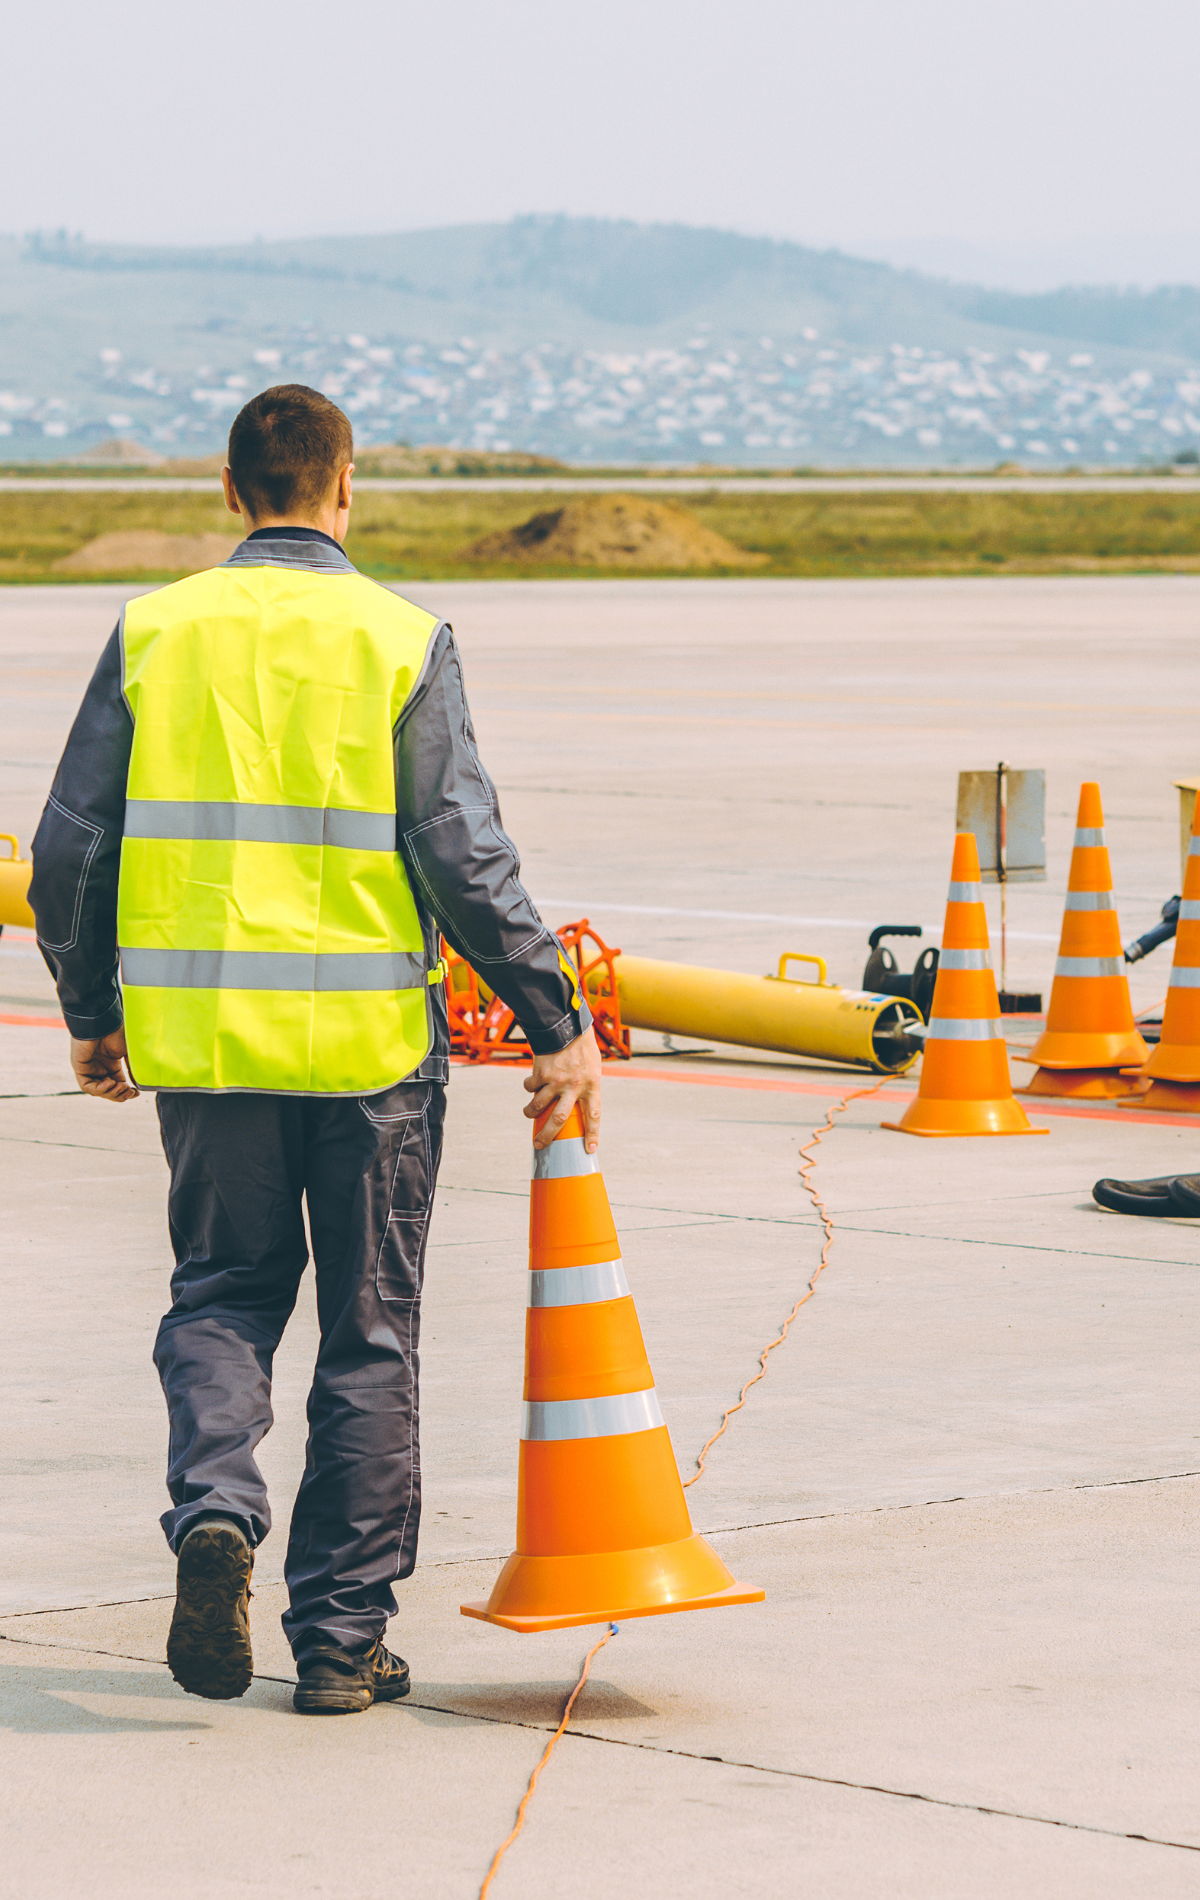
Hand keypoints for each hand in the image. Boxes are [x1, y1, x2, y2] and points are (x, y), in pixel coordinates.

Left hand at [70, 1028, 138, 1102]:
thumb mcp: (131, 1053)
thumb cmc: (117, 1032)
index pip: (118, 1084)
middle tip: (129, 1092)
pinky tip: (109, 1083)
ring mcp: (89, 1068)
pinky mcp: (79, 1067)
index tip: (137, 1093)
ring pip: (98, 1091)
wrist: (103, 1022)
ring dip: (111, 1093)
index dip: (127, 1092)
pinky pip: (86, 1086)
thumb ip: (134, 1068)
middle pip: (108, 1090)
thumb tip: (141, 1084)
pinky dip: (99, 1089)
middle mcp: (100, 1067)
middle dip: (120, 1095)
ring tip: (121, 1087)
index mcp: (112, 1063)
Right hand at [523, 1028, 600, 1152]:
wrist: (566, 1025)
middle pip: (559, 1119)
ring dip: (530, 1112)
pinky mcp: (541, 1073)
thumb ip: (587, 1085)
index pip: (593, 1115)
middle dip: (547, 1135)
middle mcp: (574, 1086)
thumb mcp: (593, 1067)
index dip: (592, 1134)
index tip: (589, 1149)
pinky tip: (531, 1083)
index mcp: (591, 1085)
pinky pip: (530, 1087)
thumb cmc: (582, 1046)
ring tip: (529, 1113)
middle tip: (539, 1145)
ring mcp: (556, 1080)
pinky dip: (528, 1087)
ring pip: (538, 1106)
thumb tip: (577, 1103)